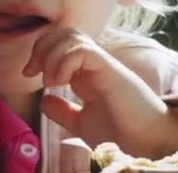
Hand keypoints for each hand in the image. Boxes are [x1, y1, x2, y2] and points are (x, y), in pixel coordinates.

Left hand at [22, 28, 172, 157]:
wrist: (148, 145)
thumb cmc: (122, 134)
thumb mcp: (83, 123)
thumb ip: (63, 111)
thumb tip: (43, 98)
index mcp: (87, 73)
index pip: (61, 42)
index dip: (39, 51)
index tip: (30, 73)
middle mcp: (94, 65)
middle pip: (65, 32)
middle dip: (41, 46)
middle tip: (34, 72)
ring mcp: (103, 65)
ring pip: (72, 36)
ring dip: (51, 54)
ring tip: (52, 81)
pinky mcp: (111, 70)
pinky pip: (84, 51)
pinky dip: (64, 62)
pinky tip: (61, 82)